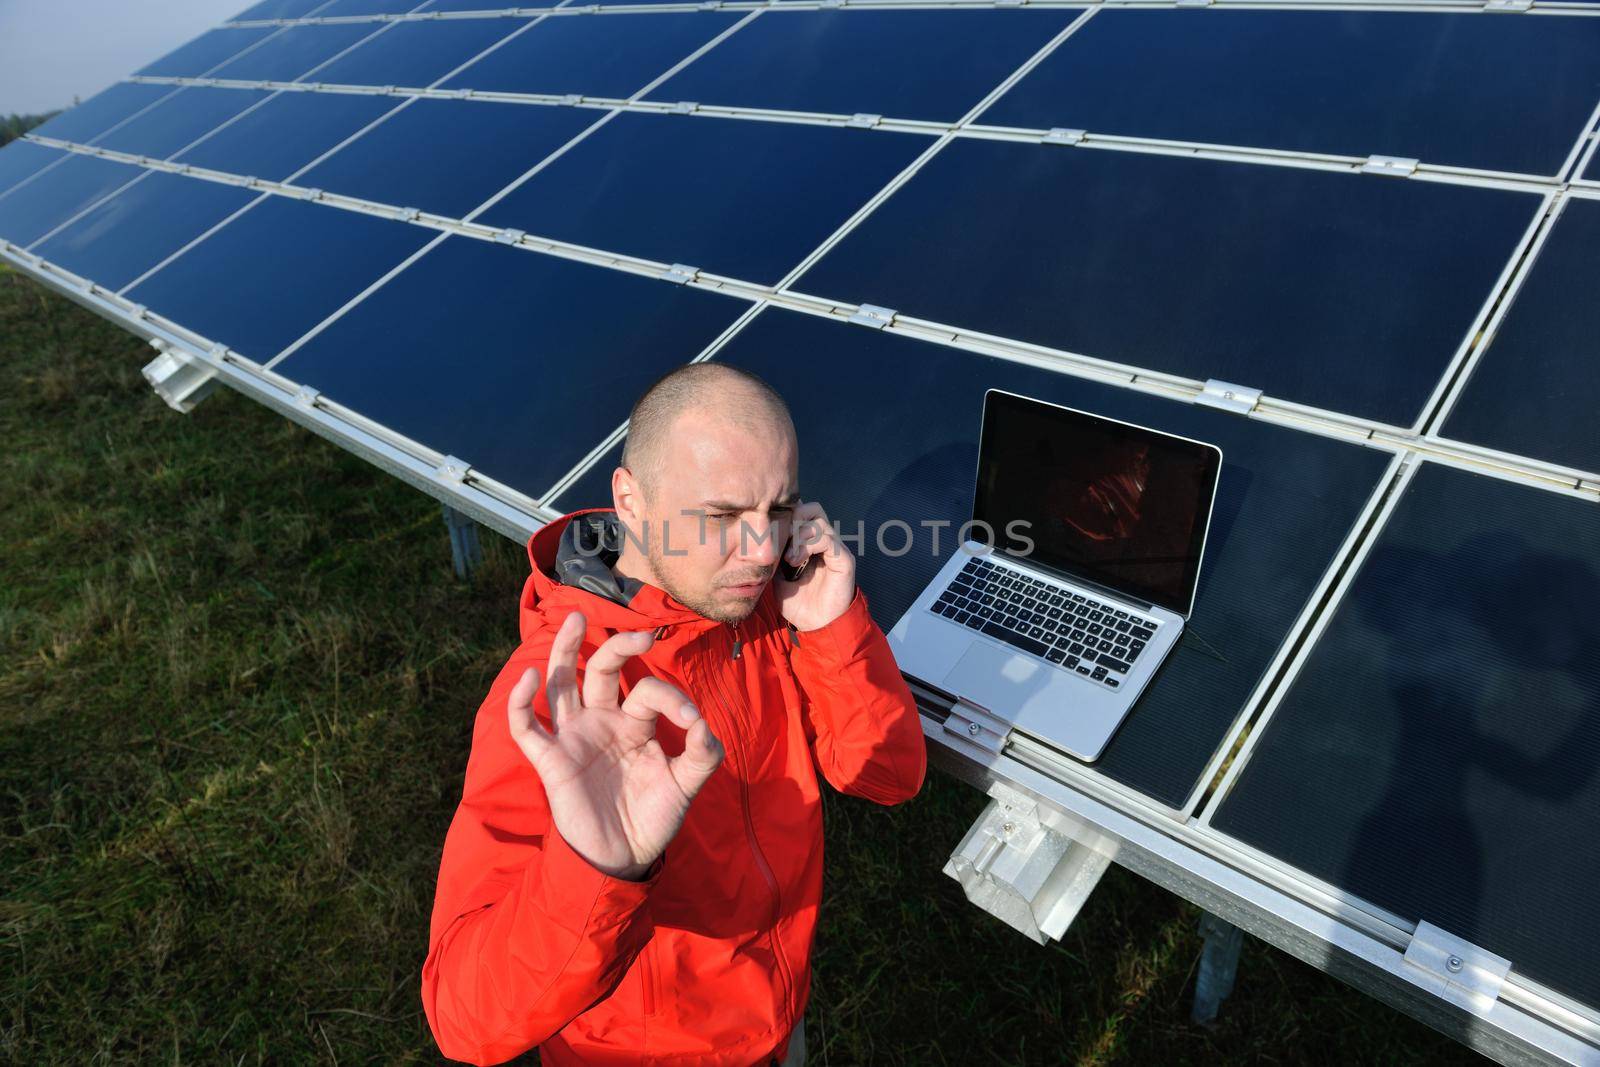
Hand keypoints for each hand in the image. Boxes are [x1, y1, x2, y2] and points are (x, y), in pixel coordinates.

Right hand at [506, 611, 723, 880]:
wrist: (624, 859)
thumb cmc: (653, 818)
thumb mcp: (685, 786)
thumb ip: (702, 755)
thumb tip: (703, 724)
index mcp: (635, 723)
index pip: (647, 690)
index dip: (671, 697)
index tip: (692, 721)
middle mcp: (602, 722)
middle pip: (601, 670)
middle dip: (617, 647)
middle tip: (641, 633)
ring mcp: (574, 738)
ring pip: (562, 684)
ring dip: (564, 650)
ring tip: (575, 619)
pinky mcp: (551, 760)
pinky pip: (527, 727)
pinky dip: (522, 701)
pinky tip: (531, 677)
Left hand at [777, 501, 855, 631]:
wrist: (816, 626)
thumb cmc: (799, 603)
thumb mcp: (777, 575)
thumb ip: (773, 555)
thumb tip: (758, 539)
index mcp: (812, 542)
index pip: (802, 512)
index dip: (786, 516)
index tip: (770, 533)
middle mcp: (826, 541)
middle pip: (812, 509)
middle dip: (793, 520)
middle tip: (781, 541)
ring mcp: (836, 549)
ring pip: (818, 522)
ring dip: (798, 536)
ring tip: (788, 558)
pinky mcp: (844, 560)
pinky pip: (827, 539)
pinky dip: (809, 545)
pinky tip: (796, 561)